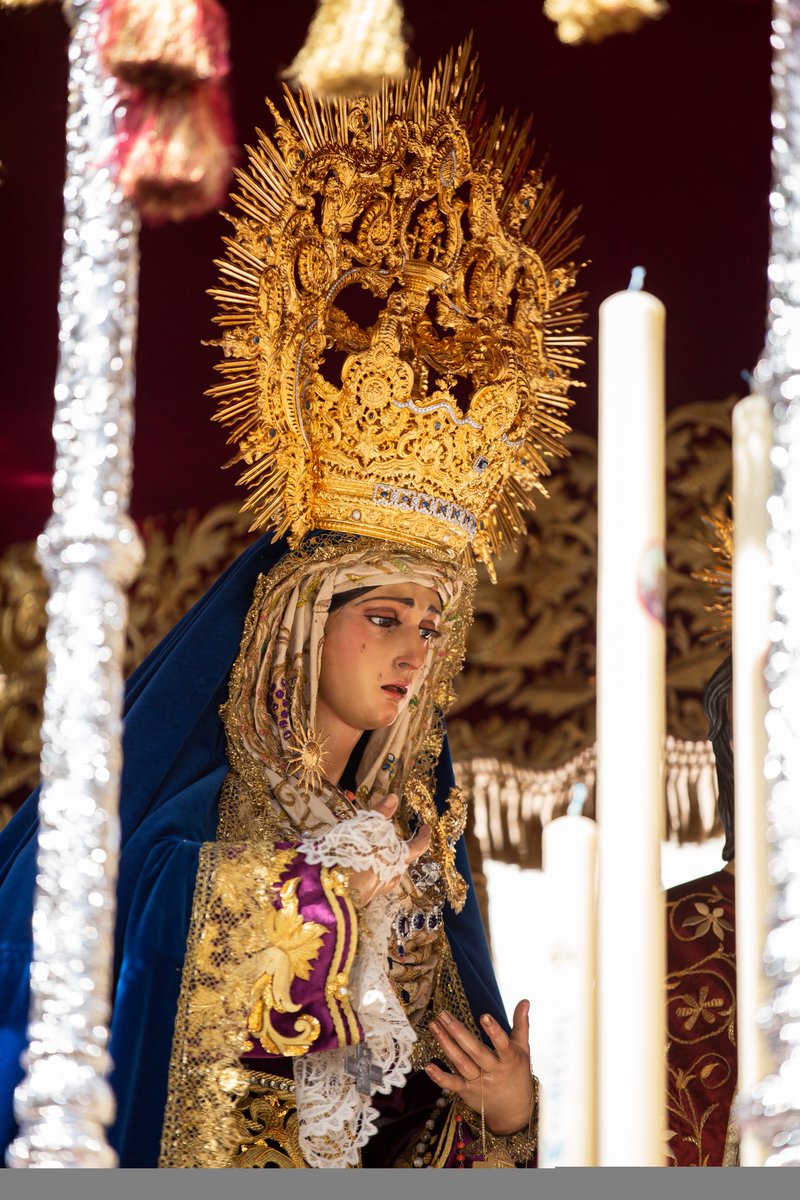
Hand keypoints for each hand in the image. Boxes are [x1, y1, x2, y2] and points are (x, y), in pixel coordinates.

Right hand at [348, 793, 430, 906]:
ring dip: (390, 863)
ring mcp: (378, 888)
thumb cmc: (352, 851)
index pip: (417, 846)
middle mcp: (391, 874)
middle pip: (404, 862)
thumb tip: (394, 798)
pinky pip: (376, 882)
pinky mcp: (364, 895)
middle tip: (400, 840)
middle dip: (404, 851)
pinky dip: (376, 872)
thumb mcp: (365, 826)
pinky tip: (368, 869)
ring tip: (383, 854)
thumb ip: (380, 813)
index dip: (423, 836)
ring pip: (391, 873)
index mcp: (396, 857)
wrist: (332, 883)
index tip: (426, 827)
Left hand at [425, 1000, 532, 1135]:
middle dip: (458, 1032)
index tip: (484, 1016)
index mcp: (509, 1060)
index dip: (494, 1032)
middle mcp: (494, 1071)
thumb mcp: (522, 1049)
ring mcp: (479, 1083)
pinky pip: (452, 1084)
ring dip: (446, 1044)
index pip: (503, 1045)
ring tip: (434, 1025)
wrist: (513, 1111)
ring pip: (461, 1063)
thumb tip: (525, 1000)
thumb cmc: (517, 1073)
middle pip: (475, 1051)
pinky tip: (428, 1065)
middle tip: (443, 1014)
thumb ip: (521, 1024)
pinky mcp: (467, 1092)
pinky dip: (440, 1077)